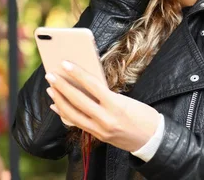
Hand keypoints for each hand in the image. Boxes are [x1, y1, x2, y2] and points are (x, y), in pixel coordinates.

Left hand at [44, 60, 159, 152]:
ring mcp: (100, 130)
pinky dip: (64, 114)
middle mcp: (106, 119)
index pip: (92, 85)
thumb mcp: (127, 99)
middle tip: (50, 75)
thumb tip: (84, 81)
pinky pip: (76, 123)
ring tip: (50, 88)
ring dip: (59, 100)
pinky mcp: (97, 136)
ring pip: (73, 114)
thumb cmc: (143, 115)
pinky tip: (56, 106)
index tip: (64, 63)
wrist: (153, 139)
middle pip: (78, 100)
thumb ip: (105, 93)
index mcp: (116, 105)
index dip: (77, 73)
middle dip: (61, 86)